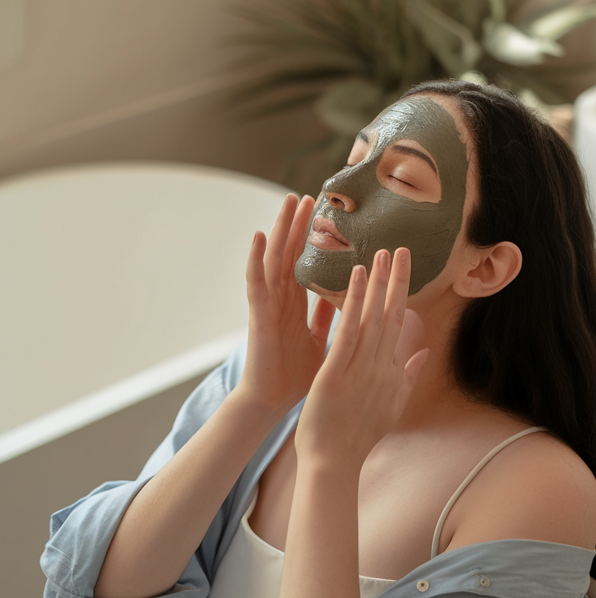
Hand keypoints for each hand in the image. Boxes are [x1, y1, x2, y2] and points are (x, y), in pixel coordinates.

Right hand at [238, 194, 335, 413]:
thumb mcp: (319, 340)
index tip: (322, 213)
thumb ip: (324, 317)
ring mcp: (267, 305)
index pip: (303, 262)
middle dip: (296, 225)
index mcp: (295, 305)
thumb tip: (338, 297)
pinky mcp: (259, 316)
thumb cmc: (295, 376)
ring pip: (273, 258)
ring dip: (280, 230)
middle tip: (306, 194)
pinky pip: (255, 283)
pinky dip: (255, 259)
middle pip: (288, 253)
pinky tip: (258, 237)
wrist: (273, 403)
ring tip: (288, 202)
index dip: (310, 238)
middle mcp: (280, 299)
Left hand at [295, 248, 428, 468]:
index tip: (405, 268)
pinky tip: (355, 278)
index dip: (402, 294)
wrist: (334, 463)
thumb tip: (425, 351)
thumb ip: (408, 375)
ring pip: (371, 318)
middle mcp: (379, 366)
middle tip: (401, 248)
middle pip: (391, 316)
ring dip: (377, 284)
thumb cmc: (357, 436)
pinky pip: (346, 332)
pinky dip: (352, 303)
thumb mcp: (391, 405)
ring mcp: (360, 368)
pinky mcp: (336, 372)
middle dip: (397, 281)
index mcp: (390, 372)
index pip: (398, 324)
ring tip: (382, 254)